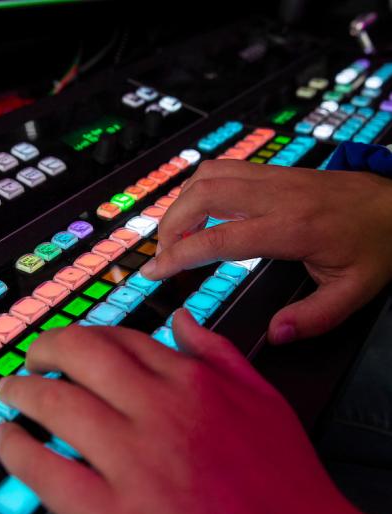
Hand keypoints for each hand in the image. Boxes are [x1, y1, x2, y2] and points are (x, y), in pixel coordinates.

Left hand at [0, 311, 374, 513]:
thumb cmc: (282, 477)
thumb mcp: (262, 397)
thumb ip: (217, 350)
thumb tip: (182, 319)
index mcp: (192, 381)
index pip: (123, 339)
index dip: (90, 336)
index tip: (74, 344)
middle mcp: (160, 410)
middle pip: (83, 355)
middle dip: (47, 348)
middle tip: (32, 356)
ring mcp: (135, 461)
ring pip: (58, 404)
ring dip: (24, 391)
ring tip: (11, 390)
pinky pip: (48, 471)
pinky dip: (18, 450)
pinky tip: (7, 440)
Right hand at [140, 160, 391, 343]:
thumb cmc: (376, 245)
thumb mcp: (354, 292)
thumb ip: (313, 318)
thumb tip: (274, 335)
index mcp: (292, 228)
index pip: (218, 239)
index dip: (179, 255)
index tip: (155, 270)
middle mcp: (276, 196)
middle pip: (203, 196)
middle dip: (171, 224)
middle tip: (164, 254)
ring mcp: (273, 177)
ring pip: (209, 175)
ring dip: (182, 202)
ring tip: (176, 232)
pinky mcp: (273, 171)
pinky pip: (223, 167)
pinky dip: (199, 186)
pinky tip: (199, 207)